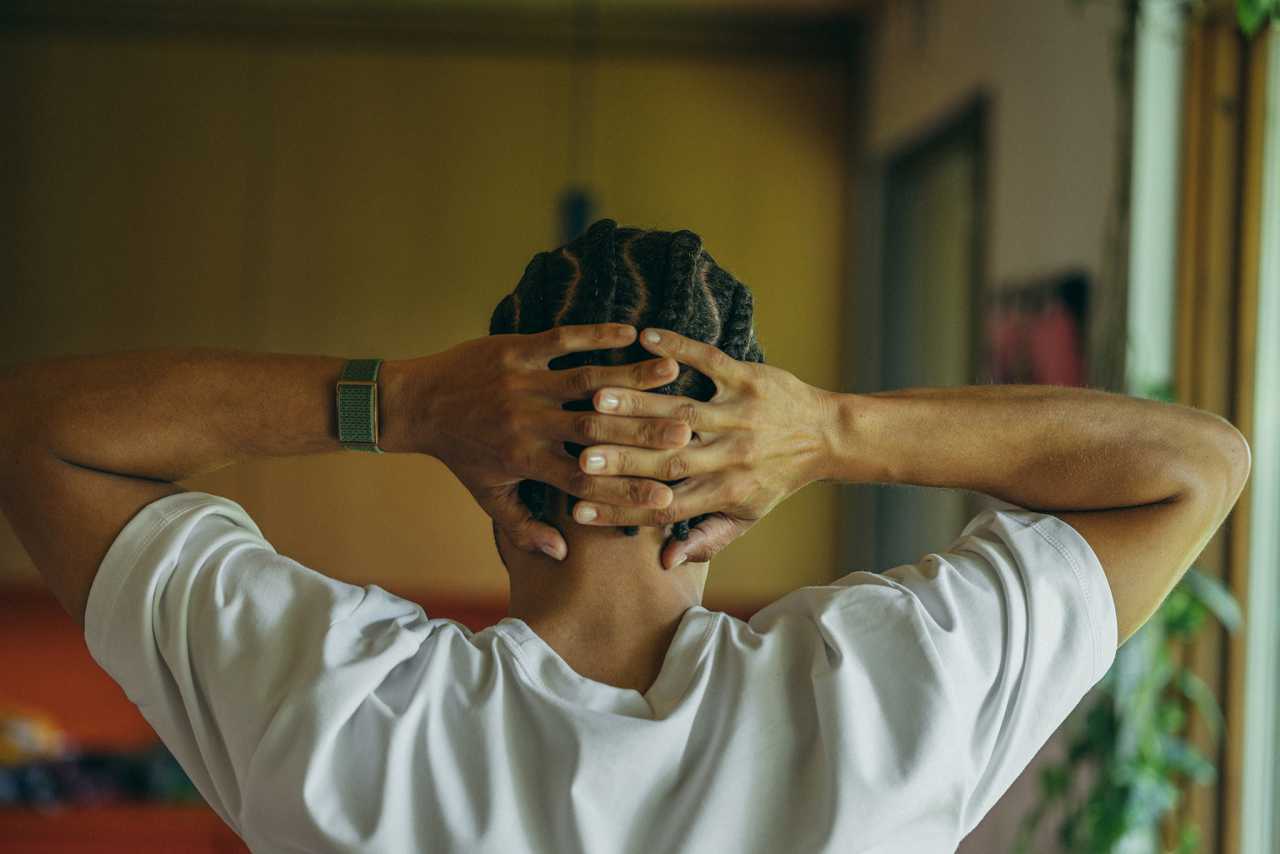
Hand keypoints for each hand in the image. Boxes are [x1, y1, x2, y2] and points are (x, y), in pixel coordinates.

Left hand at [402, 324, 693, 559]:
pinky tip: (630, 333)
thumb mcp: (488, 496)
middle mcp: (528, 422)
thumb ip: (525, 527)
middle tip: (687, 431)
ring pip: (585, 380)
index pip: (586, 481)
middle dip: (643, 431)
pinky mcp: (516, 349)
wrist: (416, 403)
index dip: (626, 491)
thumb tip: (562, 555)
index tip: (668, 497)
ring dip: (630, 375)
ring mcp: (523, 382)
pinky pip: (562, 339)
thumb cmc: (460, 453)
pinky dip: (596, 335)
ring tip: (671, 372)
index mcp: (526, 461)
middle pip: (595, 429)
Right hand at [572, 328, 834, 567]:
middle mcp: (732, 455)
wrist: (828, 436)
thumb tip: (665, 562)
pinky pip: (710, 361)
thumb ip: (706, 538)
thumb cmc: (776, 478)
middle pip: (669, 460)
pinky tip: (645, 337)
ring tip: (597, 399)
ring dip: (639, 404)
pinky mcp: (749, 378)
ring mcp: (741, 414)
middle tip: (579, 455)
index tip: (578, 507)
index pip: (666, 506)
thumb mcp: (746, 515)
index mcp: (726, 491)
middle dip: (622, 459)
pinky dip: (679, 348)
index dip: (622, 508)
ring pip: (683, 411)